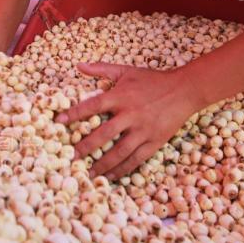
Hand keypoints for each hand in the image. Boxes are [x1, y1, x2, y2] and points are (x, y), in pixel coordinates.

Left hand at [56, 63, 205, 180]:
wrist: (184, 90)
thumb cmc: (152, 80)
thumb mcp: (126, 71)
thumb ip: (102, 69)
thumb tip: (78, 65)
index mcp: (121, 96)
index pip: (93, 105)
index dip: (75, 113)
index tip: (59, 121)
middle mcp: (131, 114)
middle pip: (104, 134)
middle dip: (85, 147)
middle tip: (70, 157)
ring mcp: (143, 130)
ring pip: (119, 152)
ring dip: (102, 165)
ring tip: (88, 174)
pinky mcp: (154, 141)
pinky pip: (135, 159)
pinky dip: (122, 169)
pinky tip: (110, 176)